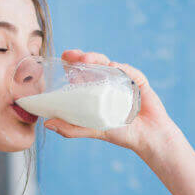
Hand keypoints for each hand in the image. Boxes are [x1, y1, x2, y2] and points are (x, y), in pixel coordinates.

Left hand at [43, 49, 182, 156]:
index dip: (73, 63)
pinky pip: (130, 72)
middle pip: (94, 64)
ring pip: (110, 64)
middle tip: (73, 56)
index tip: (64, 57)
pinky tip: (114, 67)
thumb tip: (47, 124)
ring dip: (98, 59)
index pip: (82, 72)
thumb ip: (72, 128)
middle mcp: (109, 82)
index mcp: (97, 90)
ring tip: (88, 60)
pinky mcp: (139, 82)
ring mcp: (125, 80)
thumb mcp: (94, 130)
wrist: (147, 138)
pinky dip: (122, 68)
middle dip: (83, 57)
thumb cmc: (122, 133)